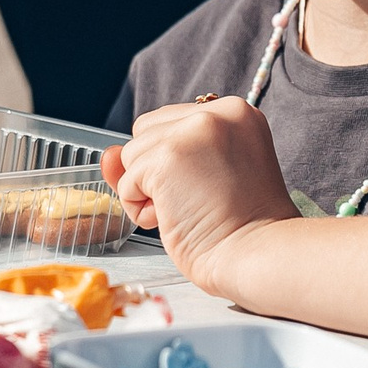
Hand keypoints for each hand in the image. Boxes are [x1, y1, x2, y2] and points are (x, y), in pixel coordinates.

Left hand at [101, 98, 299, 301]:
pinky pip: (126, 181)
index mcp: (237, 112)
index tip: (207, 187)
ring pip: (132, 156)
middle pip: (147, 132)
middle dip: (157, 170)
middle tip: (196, 199)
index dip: (176, 162)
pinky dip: (141, 208)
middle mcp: (217, 113)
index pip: (173, 122)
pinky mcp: (167, 157)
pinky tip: (175, 218)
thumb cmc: (242, 228)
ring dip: (148, 191)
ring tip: (187, 210)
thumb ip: (160, 155)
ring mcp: (191, 132)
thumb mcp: (206, 176)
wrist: (258, 255)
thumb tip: (108, 155)